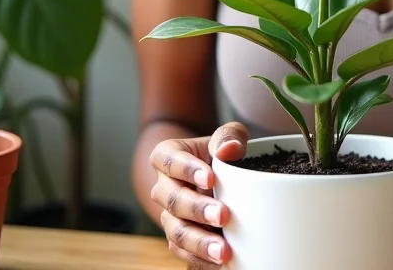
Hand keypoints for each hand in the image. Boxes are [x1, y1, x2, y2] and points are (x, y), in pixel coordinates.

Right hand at [150, 121, 248, 267]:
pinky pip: (184, 254)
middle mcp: (163, 188)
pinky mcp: (179, 238)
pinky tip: (221, 263)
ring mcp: (169, 216)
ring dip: (199, 242)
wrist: (216, 175)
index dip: (187, 170)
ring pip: (176, 232)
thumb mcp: (227, 136)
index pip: (169, 161)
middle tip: (223, 215)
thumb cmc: (220, 151)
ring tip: (223, 250)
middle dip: (197, 210)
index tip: (210, 178)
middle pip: (172, 200)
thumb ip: (228, 136)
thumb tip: (229, 150)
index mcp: (168, 156)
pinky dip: (202, 260)